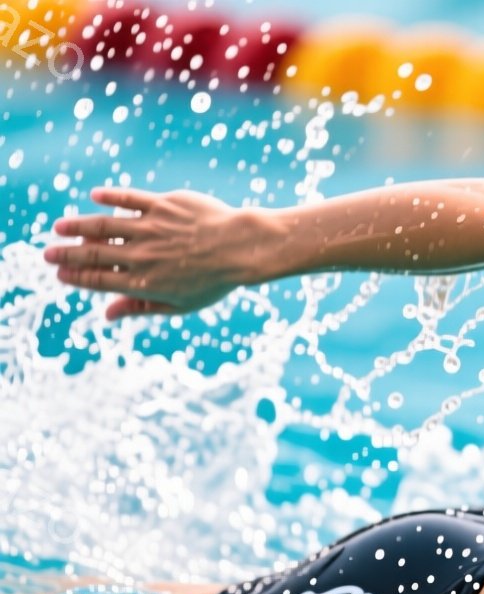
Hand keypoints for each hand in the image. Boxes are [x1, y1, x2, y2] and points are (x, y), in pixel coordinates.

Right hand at [44, 187, 250, 320]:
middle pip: (94, 254)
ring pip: (104, 225)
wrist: (244, 249)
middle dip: (66, 255)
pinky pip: (130, 198)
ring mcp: (152, 227)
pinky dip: (111, 196)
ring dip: (77, 225)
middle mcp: (143, 254)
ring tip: (59, 226)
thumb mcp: (180, 303)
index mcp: (145, 281)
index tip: (60, 275)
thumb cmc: (215, 280)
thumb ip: (141, 306)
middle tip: (48, 254)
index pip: (100, 280)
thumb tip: (107, 315)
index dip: (76, 278)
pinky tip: (95, 196)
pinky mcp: (164, 205)